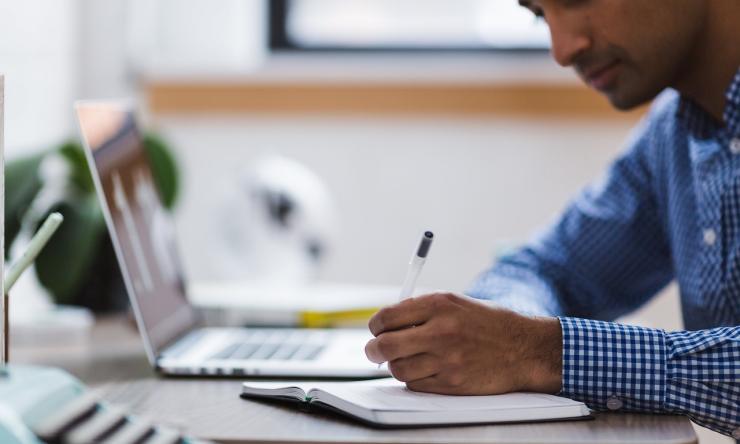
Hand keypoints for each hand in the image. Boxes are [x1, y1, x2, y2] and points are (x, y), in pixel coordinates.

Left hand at [365, 292, 561, 394]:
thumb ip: (421, 310)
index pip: (386, 317)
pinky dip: (414, 379)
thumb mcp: (455, 303)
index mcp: (439, 304)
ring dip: (396, 365)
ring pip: (397, 369)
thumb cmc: (488, 323)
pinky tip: (426, 370)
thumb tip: (385, 323)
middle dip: (374, 350)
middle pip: (384, 346)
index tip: (377, 330)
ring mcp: (446, 359)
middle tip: (375, 351)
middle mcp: (440, 331)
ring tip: (407, 359)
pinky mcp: (452, 383)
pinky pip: (415, 385)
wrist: (524, 348)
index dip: (376, 326)